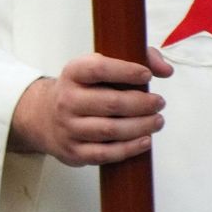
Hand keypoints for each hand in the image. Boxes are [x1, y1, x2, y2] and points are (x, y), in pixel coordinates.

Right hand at [8, 47, 173, 166]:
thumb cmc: (84, 89)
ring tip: (157, 121)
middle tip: (159, 103)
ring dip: (140, 126)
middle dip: (142, 104)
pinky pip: (104, 153)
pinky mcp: (73, 151)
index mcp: (73, 74)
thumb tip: (166, 71)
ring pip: (110, 130)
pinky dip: (129, 149)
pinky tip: (145, 140)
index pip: (98, 69)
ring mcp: (69, 128)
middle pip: (111, 103)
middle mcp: (67, 100)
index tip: (147, 76)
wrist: (45, 117)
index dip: (126, 71)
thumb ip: (138, 57)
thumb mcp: (101, 65)